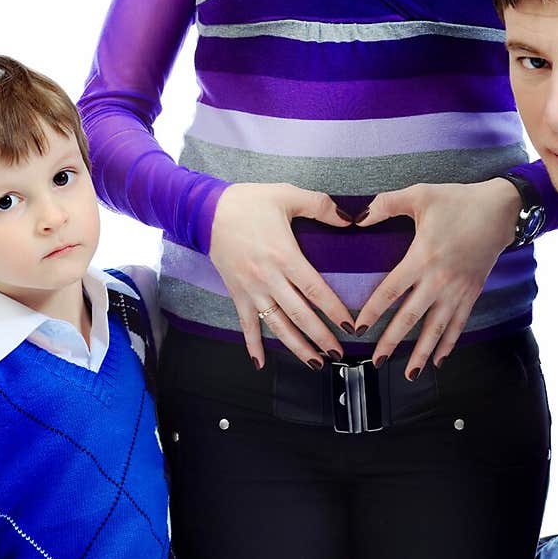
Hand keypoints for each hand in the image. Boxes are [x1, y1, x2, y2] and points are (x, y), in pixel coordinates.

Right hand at [208, 182, 354, 368]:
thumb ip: (320, 206)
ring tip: (315, 362)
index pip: (315, 289)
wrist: (207, 210)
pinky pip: (246, 324)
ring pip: (277, 325)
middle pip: (299, 314)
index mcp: (284, 255)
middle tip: (339, 353)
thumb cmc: (248, 202)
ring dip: (296, 347)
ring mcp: (251, 289)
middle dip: (321, 337)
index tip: (349, 325)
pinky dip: (252, 345)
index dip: (334, 310)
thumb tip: (350, 219)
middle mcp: (269, 278)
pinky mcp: (236, 293)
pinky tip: (261, 363)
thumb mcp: (287, 194)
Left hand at [354, 179, 521, 378]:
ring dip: (421, 352)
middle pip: (410, 318)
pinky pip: (458, 324)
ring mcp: (457, 290)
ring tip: (408, 374)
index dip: (372, 312)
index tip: (358, 329)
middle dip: (391, 342)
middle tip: (374, 361)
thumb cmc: (457, 200)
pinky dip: (448, 344)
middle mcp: (439, 279)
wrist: (500, 209)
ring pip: (436, 329)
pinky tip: (438, 360)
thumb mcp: (419, 194)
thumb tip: (357, 218)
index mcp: (422, 257)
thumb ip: (385, 205)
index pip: (390, 291)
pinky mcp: (472, 293)